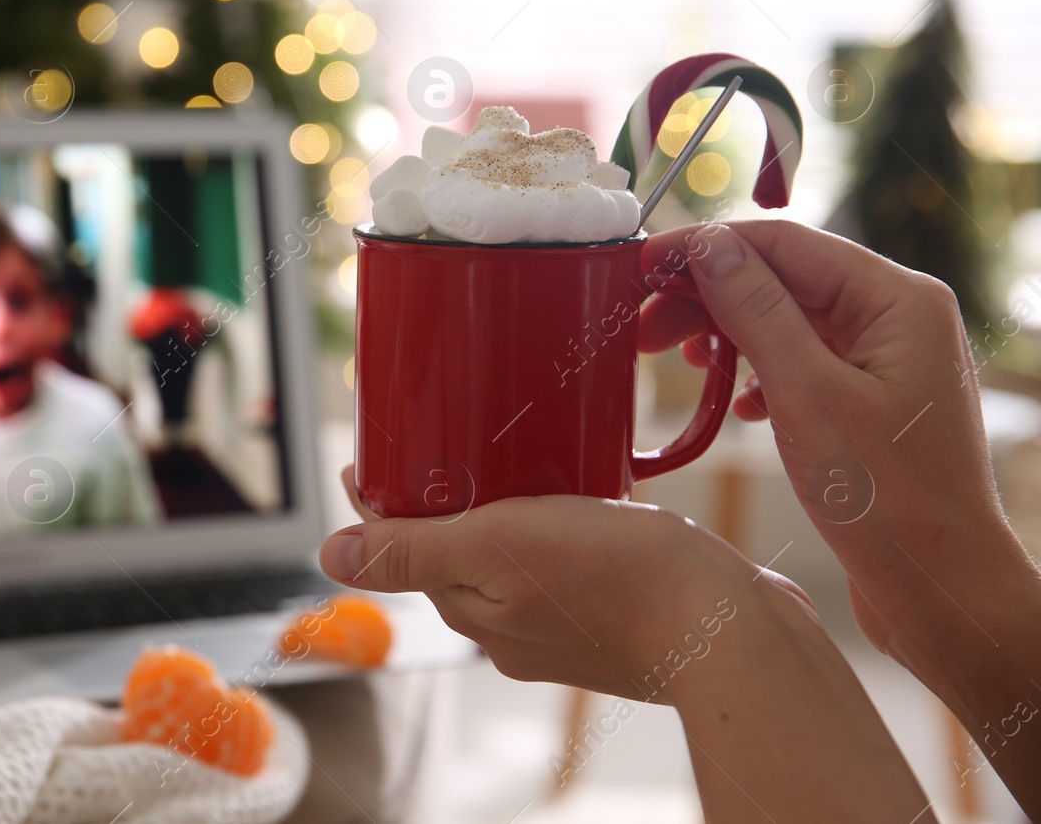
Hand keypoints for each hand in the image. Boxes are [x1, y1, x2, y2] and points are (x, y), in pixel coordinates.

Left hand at [320, 467, 812, 704]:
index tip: (375, 444)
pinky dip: (561, 519)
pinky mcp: (617, 608)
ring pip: (512, 551)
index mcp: (474, 611)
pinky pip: (568, 555)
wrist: (735, 629)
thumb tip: (328, 555)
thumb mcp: (498, 546)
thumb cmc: (622, 582)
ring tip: (512, 449)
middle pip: (453, 548)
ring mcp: (566, 621)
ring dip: (503, 505)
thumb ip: (415, 551)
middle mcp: (513, 625)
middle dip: (440, 497)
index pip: (402, 545)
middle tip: (443, 434)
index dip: (381, 494)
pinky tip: (582, 485)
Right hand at [640, 220, 1040, 814]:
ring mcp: (886, 359)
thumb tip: (709, 244)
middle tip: (641, 327)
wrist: (941, 591)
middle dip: (707, 298)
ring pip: (786, 321)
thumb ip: (756, 311)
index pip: (784, 241)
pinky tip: (735, 403)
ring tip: (678, 364)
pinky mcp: (870, 400)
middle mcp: (897, 317)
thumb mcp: (807, 395)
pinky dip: (755, 373)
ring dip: (725, 335)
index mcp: (898, 299)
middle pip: (782, 278)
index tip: (642, 267)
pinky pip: (799, 362)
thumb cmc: (889, 500)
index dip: (706, 248)